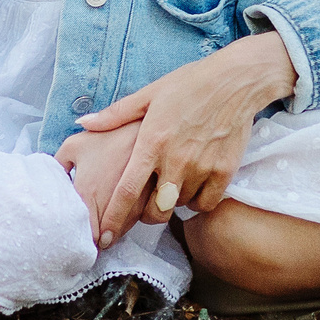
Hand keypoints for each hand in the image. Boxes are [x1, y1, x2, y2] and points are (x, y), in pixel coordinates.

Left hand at [55, 123, 150, 249]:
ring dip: (113, 232)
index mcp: (88, 195)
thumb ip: (56, 165)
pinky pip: (138, 223)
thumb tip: (46, 180)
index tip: (77, 235)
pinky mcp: (150, 204)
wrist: (144, 127)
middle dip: (95, 239)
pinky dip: (130, 222)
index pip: (83, 234)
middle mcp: (110, 207)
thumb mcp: (74, 144)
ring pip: (121, 233)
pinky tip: (123, 213)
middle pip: (101, 239)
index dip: (79, 238)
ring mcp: (133, 207)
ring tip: (106, 225)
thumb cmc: (107, 135)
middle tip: (90, 234)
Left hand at [74, 32, 297, 245]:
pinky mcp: (224, 172)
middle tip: (146, 204)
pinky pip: (205, 204)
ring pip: (179, 207)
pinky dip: (196, 201)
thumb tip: (83, 123)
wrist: (235, 81)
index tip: (105, 238)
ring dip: (172, 203)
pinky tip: (193, 186)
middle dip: (146, 216)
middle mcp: (175, 160)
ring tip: (172, 184)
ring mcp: (202, 168)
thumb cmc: (188, 84)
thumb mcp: (148, 94)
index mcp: (151, 143)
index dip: (113, 218)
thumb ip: (115, 114)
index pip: (126, 191)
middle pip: (155, 211)